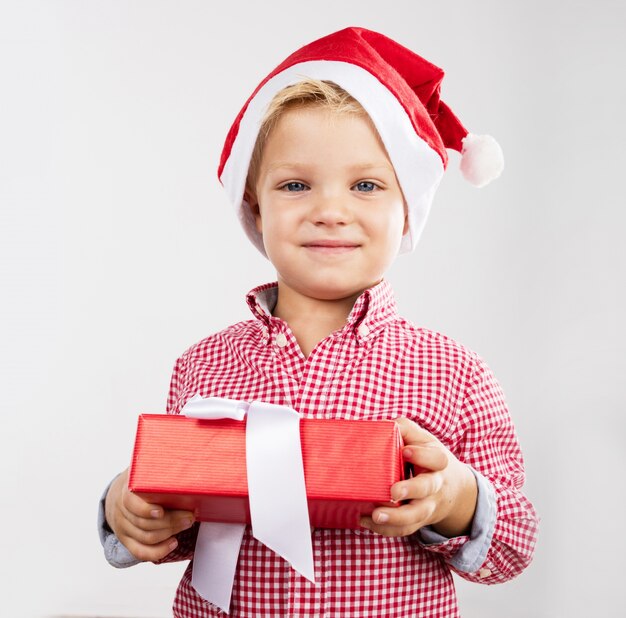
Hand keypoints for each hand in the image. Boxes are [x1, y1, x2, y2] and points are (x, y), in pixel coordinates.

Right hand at [104, 468, 194, 561]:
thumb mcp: (143, 468)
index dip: (146, 510)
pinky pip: (141, 552)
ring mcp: (124, 528)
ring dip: (169, 533)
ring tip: (187, 523)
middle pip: (144, 523)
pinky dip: (158, 551)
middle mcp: (122, 511)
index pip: (132, 504)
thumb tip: (183, 452)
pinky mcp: (128, 540)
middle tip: (190, 516)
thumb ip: (157, 463)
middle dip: (170, 521)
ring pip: (146, 538)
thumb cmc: (140, 478)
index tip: (162, 511)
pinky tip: (173, 544)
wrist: (119, 493)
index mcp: (125, 492)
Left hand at [360, 417, 476, 537]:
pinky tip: (366, 521)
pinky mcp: (418, 520)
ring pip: (416, 515)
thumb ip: (405, 429)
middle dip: (411, 490)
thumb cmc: (428, 457)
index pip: (435, 458)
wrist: (452, 489)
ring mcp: (427, 505)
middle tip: (393, 491)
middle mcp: (435, 485)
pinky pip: (404, 529)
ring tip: (375, 515)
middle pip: (427, 489)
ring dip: (396, 518)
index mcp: (437, 462)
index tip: (405, 451)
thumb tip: (380, 425)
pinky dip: (385, 529)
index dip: (422, 455)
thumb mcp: (423, 439)